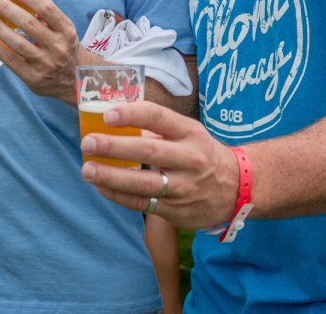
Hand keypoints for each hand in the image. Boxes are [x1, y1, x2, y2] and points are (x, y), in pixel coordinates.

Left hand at [0, 0, 82, 101]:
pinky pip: (11, 61)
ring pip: (17, 43)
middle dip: (8, 9)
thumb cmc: (65, 48)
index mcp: (66, 30)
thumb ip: (44, 14)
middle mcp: (57, 46)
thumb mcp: (63, 30)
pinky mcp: (33, 77)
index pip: (46, 8)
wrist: (76, 80)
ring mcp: (45, 63)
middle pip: (29, 23)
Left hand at [79, 100, 240, 230]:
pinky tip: (101, 188)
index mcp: (190, 132)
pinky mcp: (177, 210)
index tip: (107, 115)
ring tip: (88, 170)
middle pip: (148, 151)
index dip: (131, 114)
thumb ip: (157, 127)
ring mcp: (184, 187)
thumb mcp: (189, 132)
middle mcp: (189, 158)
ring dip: (111, 177)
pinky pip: (143, 204)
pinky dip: (119, 196)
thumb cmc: (202, 153)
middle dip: (114, 147)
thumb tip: (114, 119)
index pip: (158, 117)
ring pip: (143, 183)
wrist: (238, 188)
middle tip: (88, 142)